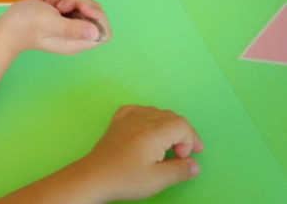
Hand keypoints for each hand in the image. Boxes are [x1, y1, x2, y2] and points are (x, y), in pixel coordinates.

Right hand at [0, 0, 108, 55]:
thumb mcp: (48, 24)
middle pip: (91, 8)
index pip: (103, 30)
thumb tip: (95, 32)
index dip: (97, 15)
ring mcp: (69, 18)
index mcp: (77, 41)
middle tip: (58, 4)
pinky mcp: (61, 8)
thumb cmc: (25, 26)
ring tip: (47, 2)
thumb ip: (72, 28)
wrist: (8, 23)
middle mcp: (77, 30)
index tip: (81, 7)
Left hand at [81, 105, 203, 201]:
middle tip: (183, 154)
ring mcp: (127, 118)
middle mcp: (141, 119)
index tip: (185, 158)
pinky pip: (138, 110)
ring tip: (167, 145)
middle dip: (183, 133)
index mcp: (154, 132)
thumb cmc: (127, 179)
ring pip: (156, 112)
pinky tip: (148, 130)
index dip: (190, 141)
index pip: (182, 125)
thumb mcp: (158, 180)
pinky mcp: (117, 121)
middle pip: (171, 116)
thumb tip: (195, 164)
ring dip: (167, 126)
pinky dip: (148, 117)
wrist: (95, 176)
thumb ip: (181, 170)